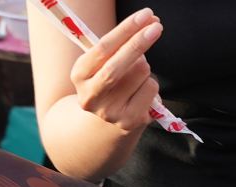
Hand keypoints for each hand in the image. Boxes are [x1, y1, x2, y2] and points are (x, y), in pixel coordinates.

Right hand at [69, 9, 164, 135]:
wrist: (106, 122)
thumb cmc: (109, 80)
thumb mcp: (102, 62)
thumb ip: (118, 45)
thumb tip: (148, 22)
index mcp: (79, 75)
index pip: (103, 48)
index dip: (126, 29)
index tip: (145, 15)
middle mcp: (91, 97)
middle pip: (118, 65)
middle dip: (139, 42)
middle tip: (156, 25)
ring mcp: (110, 112)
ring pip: (141, 72)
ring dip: (144, 67)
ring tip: (135, 76)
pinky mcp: (130, 121)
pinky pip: (152, 88)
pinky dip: (151, 84)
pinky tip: (140, 92)